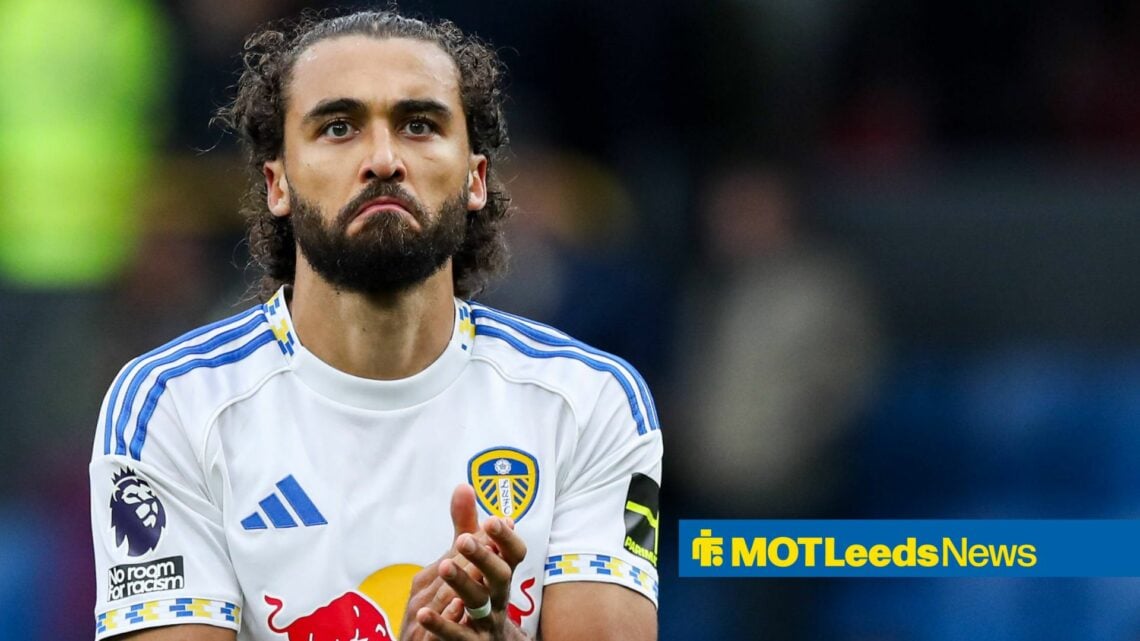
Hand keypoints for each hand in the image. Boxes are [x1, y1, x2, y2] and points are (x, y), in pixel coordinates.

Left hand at [400, 486, 527, 639]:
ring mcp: (486, 622)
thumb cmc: (480, 595)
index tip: (494, 520)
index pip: (514, 554)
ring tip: (445, 566)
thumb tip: (463, 486)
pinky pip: (456, 636)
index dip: (506, 539)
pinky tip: (423, 613)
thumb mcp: (473, 561)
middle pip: (500, 576)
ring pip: (478, 603)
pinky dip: (441, 625)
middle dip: (484, 557)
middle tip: (464, 540)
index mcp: (501, 575)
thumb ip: (467, 526)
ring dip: (463, 584)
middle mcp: (499, 597)